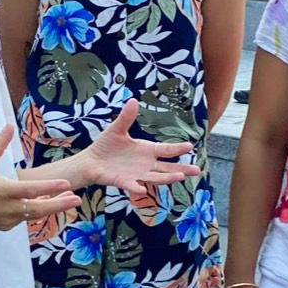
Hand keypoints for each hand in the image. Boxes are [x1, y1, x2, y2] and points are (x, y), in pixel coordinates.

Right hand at [0, 129, 81, 231]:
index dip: (50, 187)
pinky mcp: (6, 225)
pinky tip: (45, 206)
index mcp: (5, 191)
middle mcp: (10, 207)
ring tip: (69, 203)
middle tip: (77, 200)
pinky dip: (37, 212)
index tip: (66, 185)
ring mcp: (9, 219)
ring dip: (53, 208)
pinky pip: (25, 219)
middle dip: (60, 204)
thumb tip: (8, 126)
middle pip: (40, 208)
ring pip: (35, 215)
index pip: (32, 190)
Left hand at [74, 100, 200, 203]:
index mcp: (147, 150)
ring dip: (167, 178)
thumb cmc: (106, 145)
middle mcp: (145, 164)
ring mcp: (136, 174)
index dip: (178, 149)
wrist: (91, 161)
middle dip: (182, 169)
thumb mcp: (117, 129)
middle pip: (167, 168)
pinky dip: (136, 186)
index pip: (166, 150)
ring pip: (155, 178)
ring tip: (179, 176)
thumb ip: (126, 117)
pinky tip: (140, 188)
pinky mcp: (123, 182)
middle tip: (197, 170)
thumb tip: (133, 100)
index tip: (190, 146)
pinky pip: (131, 185)